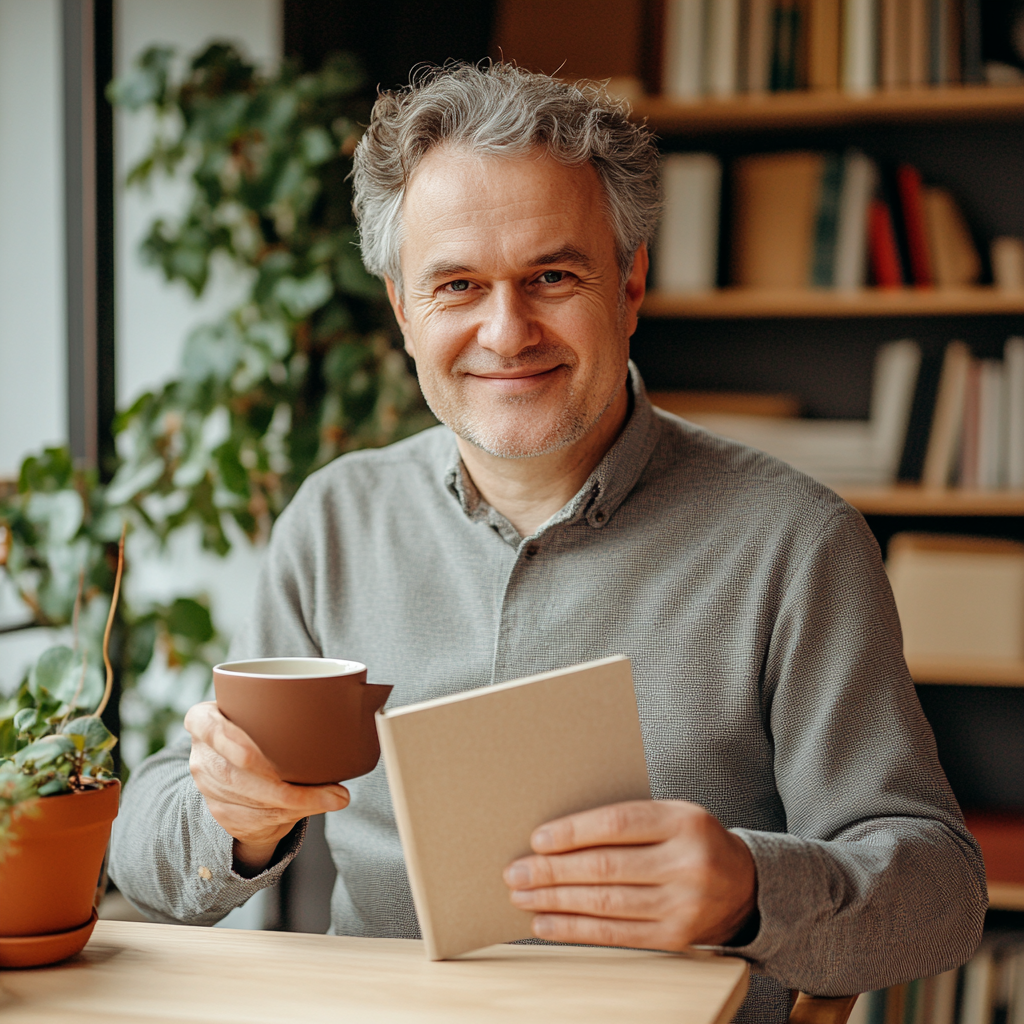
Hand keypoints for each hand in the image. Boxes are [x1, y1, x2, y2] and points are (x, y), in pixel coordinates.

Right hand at [184, 701, 349, 875]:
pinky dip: (286, 816)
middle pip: (234, 774)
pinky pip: (254, 819)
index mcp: (205, 719)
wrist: (241, 769)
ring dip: (292, 803)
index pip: (207, 727)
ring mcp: (207, 786)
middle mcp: (202, 753)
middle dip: (277, 786)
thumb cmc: (259, 735)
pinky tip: (310, 808)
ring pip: (248, 801)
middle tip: (320, 787)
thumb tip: (345, 734)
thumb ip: (286, 719)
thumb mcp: (263, 719)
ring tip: (329, 797)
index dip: (228, 742)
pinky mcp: (220, 812)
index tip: (251, 756)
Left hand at [503, 800, 756, 950]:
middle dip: (552, 872)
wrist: (745, 885)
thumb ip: (627, 821)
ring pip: (605, 904)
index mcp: (683, 821)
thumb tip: (557, 834)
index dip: (573, 832)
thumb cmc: (692, 840)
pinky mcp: (675, 937)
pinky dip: (575, 929)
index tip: (537, 839)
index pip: (617, 825)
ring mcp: (683, 905)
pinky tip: (547, 923)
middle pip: (606, 868)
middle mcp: (686, 863)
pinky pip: (615, 934)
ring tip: (522, 897)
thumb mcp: (672, 815)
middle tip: (515, 873)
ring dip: (556, 902)